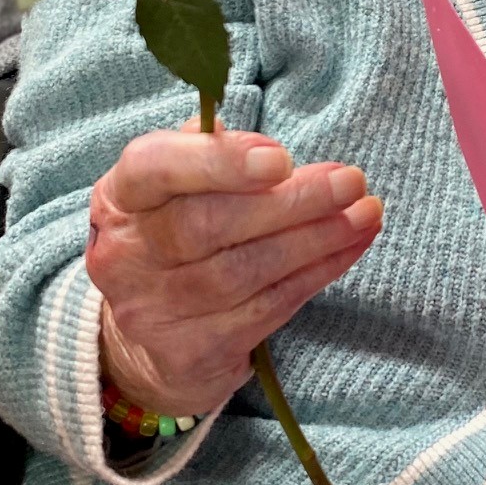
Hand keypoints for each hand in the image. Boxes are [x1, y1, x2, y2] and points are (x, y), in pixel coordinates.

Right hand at [87, 123, 382, 419]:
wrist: (144, 343)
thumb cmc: (175, 243)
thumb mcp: (172, 192)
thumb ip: (202, 153)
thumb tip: (241, 133)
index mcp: (120, 200)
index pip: (154, 169)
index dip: (219, 162)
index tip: (280, 158)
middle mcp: (126, 256)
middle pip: (209, 224)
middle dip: (291, 201)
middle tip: (349, 181)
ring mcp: (155, 311)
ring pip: (247, 270)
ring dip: (317, 238)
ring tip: (365, 212)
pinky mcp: (192, 352)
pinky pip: (268, 308)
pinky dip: (317, 274)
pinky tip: (349, 247)